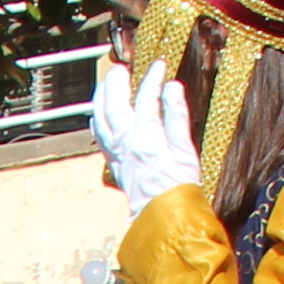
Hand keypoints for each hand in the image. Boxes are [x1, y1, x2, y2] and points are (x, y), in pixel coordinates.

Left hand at [87, 54, 196, 207]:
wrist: (162, 217)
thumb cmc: (178, 187)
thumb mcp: (186, 148)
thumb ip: (177, 115)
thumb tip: (171, 88)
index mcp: (146, 136)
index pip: (146, 98)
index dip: (153, 79)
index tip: (159, 66)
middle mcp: (126, 142)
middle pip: (114, 103)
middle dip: (117, 82)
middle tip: (121, 68)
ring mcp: (117, 153)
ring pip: (101, 118)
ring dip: (102, 98)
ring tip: (106, 83)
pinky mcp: (114, 163)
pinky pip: (100, 135)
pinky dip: (98, 119)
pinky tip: (98, 114)